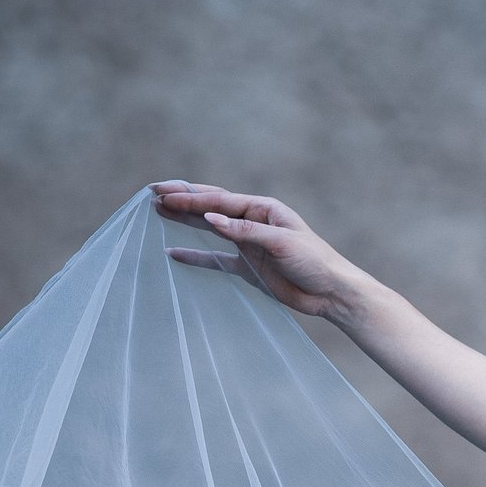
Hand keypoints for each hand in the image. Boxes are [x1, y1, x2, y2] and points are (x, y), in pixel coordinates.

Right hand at [151, 182, 364, 322]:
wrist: (332, 293)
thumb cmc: (314, 262)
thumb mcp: (282, 243)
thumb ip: (245, 231)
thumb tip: (211, 218)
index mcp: (262, 209)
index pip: (219, 201)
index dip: (190, 197)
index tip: (163, 194)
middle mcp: (253, 222)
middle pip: (211, 208)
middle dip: (182, 200)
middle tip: (153, 193)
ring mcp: (249, 244)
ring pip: (210, 229)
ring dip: (185, 221)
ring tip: (158, 212)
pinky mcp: (249, 267)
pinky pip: (217, 260)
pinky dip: (196, 257)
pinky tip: (175, 254)